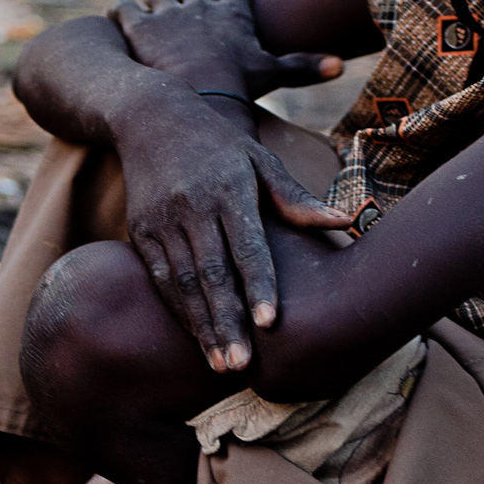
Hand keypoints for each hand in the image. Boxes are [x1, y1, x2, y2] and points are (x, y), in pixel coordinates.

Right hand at [109, 84, 348, 372]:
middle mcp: (192, 207)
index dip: (258, 285)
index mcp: (228, 189)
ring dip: (202, 326)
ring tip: (220, 365)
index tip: (269, 323)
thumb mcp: (258, 159)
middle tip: (241, 366)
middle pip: (210, 274)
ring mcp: (161, 221)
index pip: (245, 245)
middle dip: (226, 322)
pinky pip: (160, 278)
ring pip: (182, 283)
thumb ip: (294, 197)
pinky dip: (178, 310)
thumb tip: (344, 221)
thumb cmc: (218, 143)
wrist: (149, 117)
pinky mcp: (139, 231)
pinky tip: (196, 336)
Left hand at [113, 0, 340, 99]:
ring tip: (150, 14)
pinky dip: (121, 11)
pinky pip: (125, 8)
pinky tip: (118, 17)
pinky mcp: (139, 26)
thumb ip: (304, 67)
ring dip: (155, 1)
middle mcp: (200, 5)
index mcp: (233, 11)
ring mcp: (168, 13)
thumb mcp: (274, 74)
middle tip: (181, 4)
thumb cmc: (241, 87)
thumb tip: (340, 67)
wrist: (202, 96)